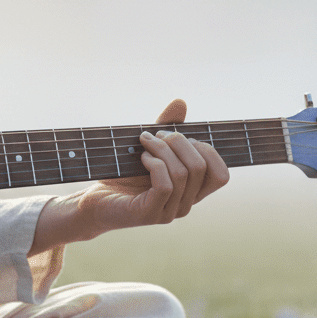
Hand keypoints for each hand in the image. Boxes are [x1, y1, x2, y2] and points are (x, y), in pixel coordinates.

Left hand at [29, 99, 228, 253]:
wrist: (94, 202)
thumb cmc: (122, 176)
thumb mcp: (149, 148)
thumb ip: (167, 129)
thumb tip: (180, 103)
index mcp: (191, 192)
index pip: (222, 176)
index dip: (208, 151)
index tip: (182, 138)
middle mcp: (185, 205)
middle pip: (201, 167)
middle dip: (179, 142)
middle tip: (157, 135)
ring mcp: (169, 212)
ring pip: (183, 174)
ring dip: (163, 149)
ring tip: (145, 142)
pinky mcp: (150, 214)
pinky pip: (166, 185)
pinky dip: (155, 164)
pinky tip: (142, 158)